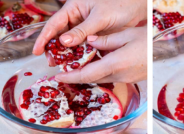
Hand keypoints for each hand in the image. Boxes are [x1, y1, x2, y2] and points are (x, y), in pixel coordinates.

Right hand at [32, 0, 146, 54]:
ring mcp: (86, 28)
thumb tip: (64, 42)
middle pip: (61, 35)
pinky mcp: (94, 35)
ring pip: (72, 43)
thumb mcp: (99, 17)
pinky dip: (80, 54)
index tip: (37, 51)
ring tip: (63, 66)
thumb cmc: (118, 5)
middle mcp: (77, 18)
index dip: (44, 37)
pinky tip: (79, 63)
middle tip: (52, 63)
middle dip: (55, 49)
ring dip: (67, 54)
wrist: (135, 7)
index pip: (54, 23)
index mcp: (74, 8)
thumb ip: (82, 30)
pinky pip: (84, 46)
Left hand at [54, 26, 146, 82]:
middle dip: (76, 78)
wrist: (167, 51)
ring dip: (87, 76)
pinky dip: (99, 74)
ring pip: (100, 80)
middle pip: (92, 80)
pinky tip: (96, 65)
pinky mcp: (129, 79)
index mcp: (117, 63)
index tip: (58, 77)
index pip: (88, 74)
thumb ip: (106, 41)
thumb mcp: (127, 35)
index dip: (71, 77)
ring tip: (76, 68)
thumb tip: (89, 42)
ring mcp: (125, 79)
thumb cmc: (149, 40)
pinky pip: (109, 78)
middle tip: (64, 72)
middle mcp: (120, 75)